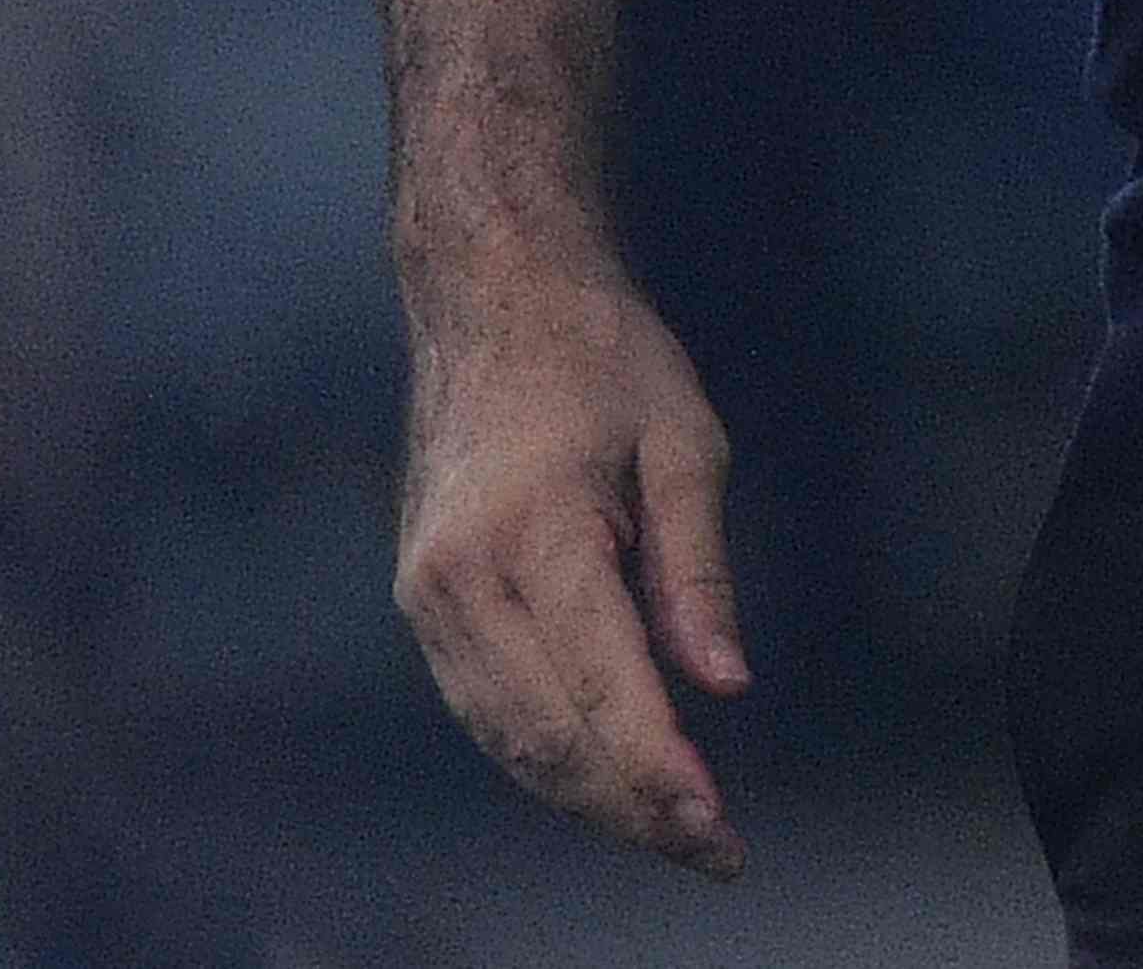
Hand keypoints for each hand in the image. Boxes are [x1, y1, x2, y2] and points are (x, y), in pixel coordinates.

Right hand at [391, 254, 755, 874]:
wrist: (487, 293)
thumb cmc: (598, 355)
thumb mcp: (682, 439)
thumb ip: (699, 568)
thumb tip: (724, 685)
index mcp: (535, 528)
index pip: (604, 687)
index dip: (662, 772)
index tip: (718, 832)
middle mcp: (463, 574)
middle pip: (548, 736)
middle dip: (633, 807)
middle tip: (715, 851)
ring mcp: (427, 591)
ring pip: (507, 739)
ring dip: (589, 797)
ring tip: (672, 829)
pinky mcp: (418, 596)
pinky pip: (481, 708)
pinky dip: (542, 758)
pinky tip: (602, 777)